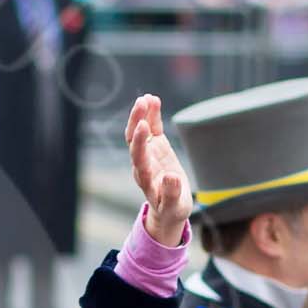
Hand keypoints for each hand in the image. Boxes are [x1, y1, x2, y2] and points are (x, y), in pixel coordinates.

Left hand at [126, 94, 190, 246]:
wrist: (168, 208)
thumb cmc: (171, 210)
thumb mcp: (173, 207)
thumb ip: (171, 193)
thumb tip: (172, 177)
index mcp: (145, 178)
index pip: (139, 157)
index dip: (139, 142)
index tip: (143, 126)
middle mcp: (142, 163)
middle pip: (134, 141)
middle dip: (137, 121)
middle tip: (141, 103)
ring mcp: (148, 154)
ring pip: (140, 132)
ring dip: (142, 115)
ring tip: (147, 97)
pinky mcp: (156, 148)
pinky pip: (152, 129)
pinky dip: (152, 115)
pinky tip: (154, 100)